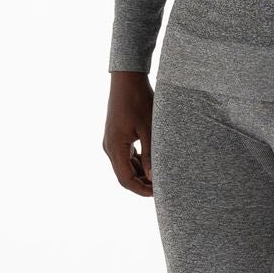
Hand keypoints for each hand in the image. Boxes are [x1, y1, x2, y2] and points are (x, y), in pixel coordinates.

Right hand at [104, 71, 154, 195]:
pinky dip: (138, 162)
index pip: (125, 179)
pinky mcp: (116, 136)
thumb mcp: (150, 128)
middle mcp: (110, 147)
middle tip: (163, 186)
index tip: (158, 193)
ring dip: (140, 173)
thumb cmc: (139, 100)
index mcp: (115, 147)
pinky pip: (126, 156)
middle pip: (124, 175)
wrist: (127, 79)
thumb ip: (151, 154)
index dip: (141, 190)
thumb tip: (154, 178)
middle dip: (142, 183)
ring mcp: (111, 141)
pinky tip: (153, 161)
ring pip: (125, 166)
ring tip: (160, 175)